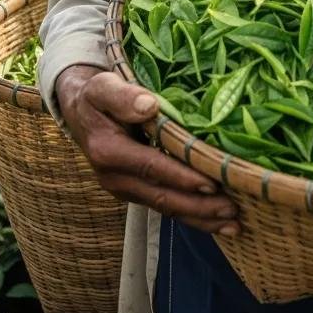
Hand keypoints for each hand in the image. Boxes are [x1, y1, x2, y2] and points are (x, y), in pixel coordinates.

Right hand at [57, 66, 238, 233]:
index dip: (182, 177)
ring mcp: (125, 188)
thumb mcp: (103, 87)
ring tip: (233, 226)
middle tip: (233, 212)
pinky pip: (164, 205)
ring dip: (200, 218)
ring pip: (166, 207)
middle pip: (162, 197)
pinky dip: (190, 214)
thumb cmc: (96, 95)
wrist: (79, 110)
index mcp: (109, 152)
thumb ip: (123, 96)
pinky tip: (215, 221)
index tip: (212, 183)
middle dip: (199, 207)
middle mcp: (115, 178)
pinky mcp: (134, 190)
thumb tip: (148, 105)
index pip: (152, 167)